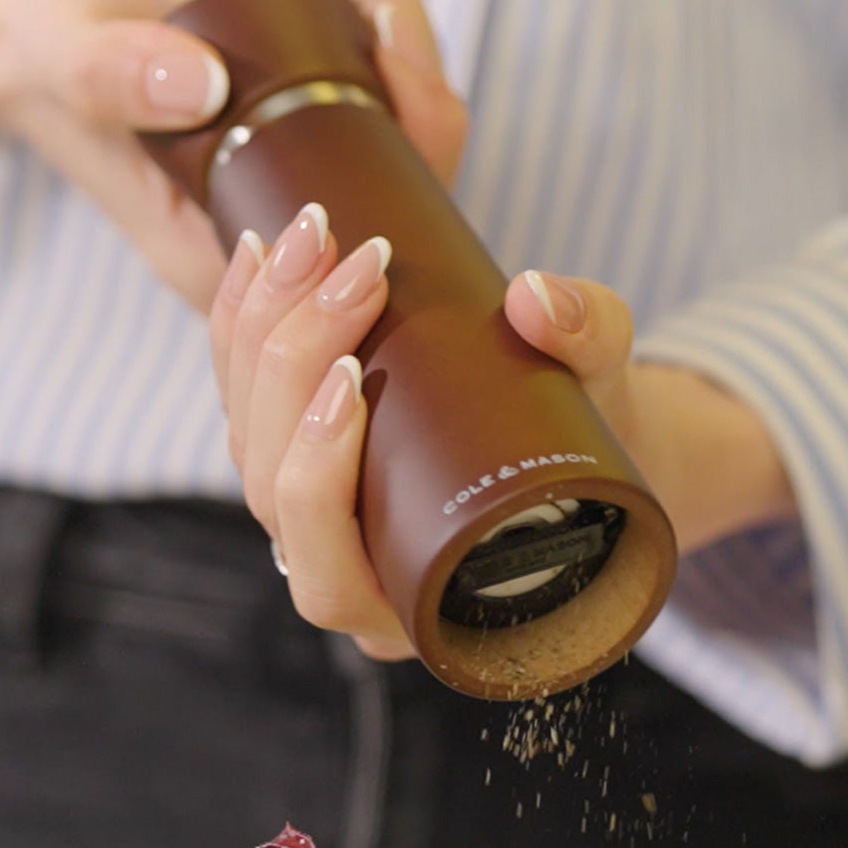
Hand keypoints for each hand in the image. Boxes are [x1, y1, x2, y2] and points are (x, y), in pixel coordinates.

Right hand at [10, 0, 468, 309]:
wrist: (44, 42)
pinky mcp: (326, 116)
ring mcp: (316, 170)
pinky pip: (382, 49)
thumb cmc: (46, 62)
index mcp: (244, 258)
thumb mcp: (63, 62)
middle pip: (416, 141)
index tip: (366, 15)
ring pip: (408, 84)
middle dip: (381, 13)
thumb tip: (201, 83)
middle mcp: (296, 228)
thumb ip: (113, 76)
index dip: (409, 120)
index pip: (375, 215)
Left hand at [215, 230, 797, 659]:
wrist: (581, 455)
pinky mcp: (298, 460)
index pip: (329, 570)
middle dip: (292, 365)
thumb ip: (592, 342)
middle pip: (272, 489)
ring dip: (258, 333)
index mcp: (413, 606)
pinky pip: (241, 406)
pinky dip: (238, 326)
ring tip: (308, 242)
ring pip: (245, 443)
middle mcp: (350, 576)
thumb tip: (538, 296)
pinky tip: (260, 255)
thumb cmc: (596, 454)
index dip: (318, 478)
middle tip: (353, 269)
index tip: (356, 373)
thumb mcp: (609, 399)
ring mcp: (314, 521)